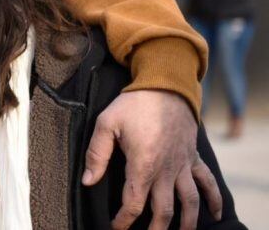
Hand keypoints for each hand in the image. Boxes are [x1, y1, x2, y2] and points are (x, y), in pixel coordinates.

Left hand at [81, 90, 222, 228]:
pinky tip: (214, 215)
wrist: (165, 85)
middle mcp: (166, 170)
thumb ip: (96, 154)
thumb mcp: (106, 123)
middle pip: (164, 211)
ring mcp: (183, 165)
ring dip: (186, 223)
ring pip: (189, 203)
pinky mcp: (193, 157)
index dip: (124, 220)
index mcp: (143, 164)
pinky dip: (214, 200)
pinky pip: (207, 182)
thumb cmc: (133, 104)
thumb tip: (87, 181)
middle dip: (154, 229)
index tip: (115, 227)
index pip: (134, 203)